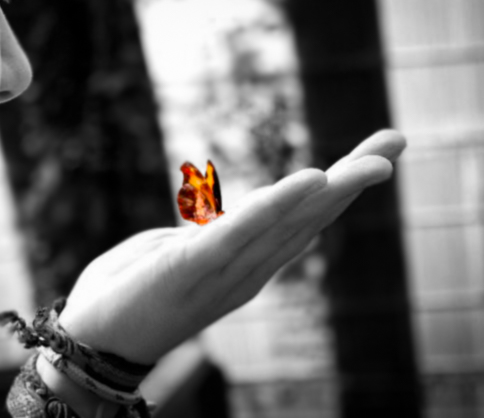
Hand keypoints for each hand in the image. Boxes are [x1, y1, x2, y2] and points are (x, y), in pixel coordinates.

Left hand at [58, 129, 406, 364]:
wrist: (87, 340)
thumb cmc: (130, 291)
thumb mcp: (175, 253)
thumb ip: (208, 235)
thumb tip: (225, 218)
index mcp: (243, 264)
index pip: (299, 222)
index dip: (338, 190)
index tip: (377, 157)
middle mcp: (245, 270)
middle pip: (307, 219)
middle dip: (352, 180)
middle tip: (396, 142)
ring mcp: (221, 271)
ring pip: (285, 224)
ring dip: (330, 189)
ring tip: (373, 162)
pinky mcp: (189, 266)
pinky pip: (238, 233)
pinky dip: (275, 207)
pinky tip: (308, 181)